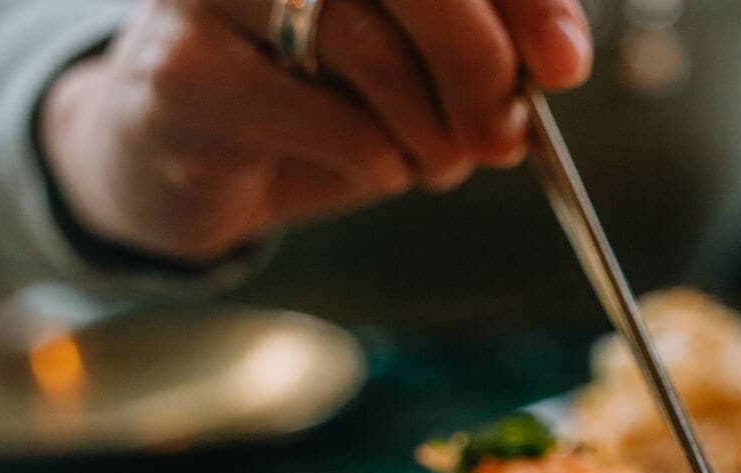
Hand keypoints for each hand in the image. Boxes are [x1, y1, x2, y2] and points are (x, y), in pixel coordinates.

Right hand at [39, 0, 590, 264]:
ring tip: (438, 162)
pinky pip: (325, 120)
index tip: (564, 65)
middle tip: (505, 134)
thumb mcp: (410, 55)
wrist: (177, 155)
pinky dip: (377, 160)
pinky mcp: (182, 72)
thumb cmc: (307, 91)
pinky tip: (378, 166)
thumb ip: (482, 37)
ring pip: (370, 49)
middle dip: (480, 65)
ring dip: (430, 129)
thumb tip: (557, 58)